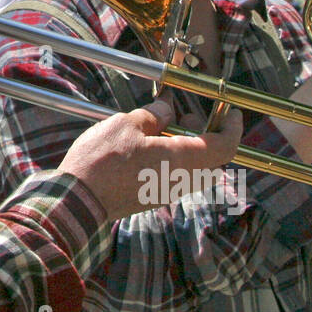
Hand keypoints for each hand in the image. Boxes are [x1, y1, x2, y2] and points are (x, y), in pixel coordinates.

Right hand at [57, 100, 241, 221]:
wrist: (78, 201)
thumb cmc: (101, 161)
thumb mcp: (126, 125)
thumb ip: (153, 116)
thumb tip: (167, 111)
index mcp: (180, 160)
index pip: (224, 147)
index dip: (233, 128)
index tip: (232, 113)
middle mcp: (180, 180)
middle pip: (211, 160)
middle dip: (207, 135)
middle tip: (188, 117)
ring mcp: (167, 192)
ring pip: (192, 169)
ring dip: (187, 147)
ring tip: (162, 126)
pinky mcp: (152, 198)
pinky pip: (175, 177)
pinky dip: (172, 158)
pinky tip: (148, 145)